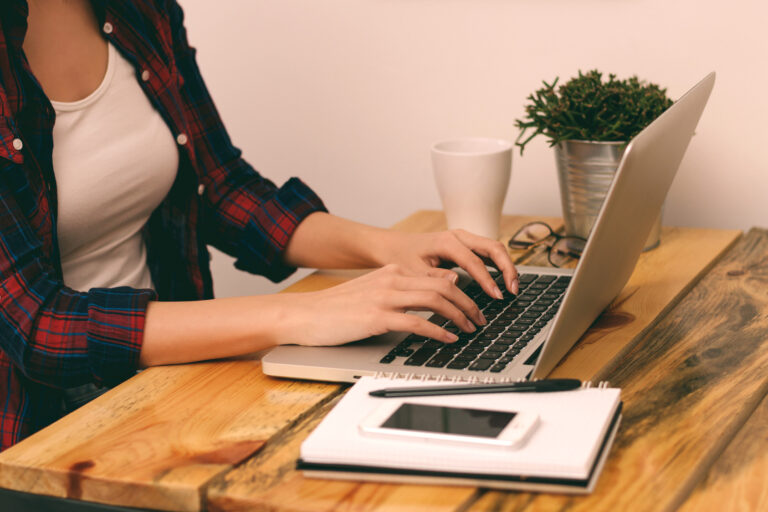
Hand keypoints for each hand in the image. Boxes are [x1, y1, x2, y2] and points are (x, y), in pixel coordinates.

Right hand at [272, 264, 487, 346]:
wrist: (304, 315)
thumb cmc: (337, 308)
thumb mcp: (374, 290)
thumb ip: (405, 287)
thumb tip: (442, 285)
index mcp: (392, 271)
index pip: (438, 277)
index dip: (462, 292)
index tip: (474, 307)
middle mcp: (391, 279)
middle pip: (443, 287)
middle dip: (468, 305)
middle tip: (480, 320)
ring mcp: (384, 297)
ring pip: (434, 301)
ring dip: (458, 316)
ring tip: (470, 329)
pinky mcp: (376, 317)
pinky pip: (416, 323)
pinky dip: (437, 331)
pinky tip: (448, 339)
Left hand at [378, 229, 519, 298]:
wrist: (394, 246)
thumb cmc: (402, 258)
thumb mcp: (413, 271)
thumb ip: (434, 276)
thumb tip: (456, 281)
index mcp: (446, 242)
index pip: (474, 261)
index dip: (488, 279)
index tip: (496, 296)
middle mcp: (459, 236)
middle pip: (493, 247)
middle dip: (507, 268)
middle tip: (514, 289)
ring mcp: (464, 239)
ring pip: (494, 248)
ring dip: (506, 266)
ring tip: (513, 287)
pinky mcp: (465, 245)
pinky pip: (488, 252)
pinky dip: (499, 265)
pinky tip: (504, 280)